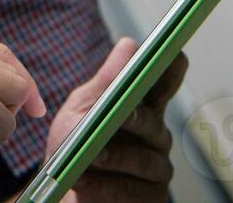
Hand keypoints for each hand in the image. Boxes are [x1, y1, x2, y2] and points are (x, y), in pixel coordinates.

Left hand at [45, 38, 187, 202]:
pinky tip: (85, 182)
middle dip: (135, 119)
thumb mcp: (81, 108)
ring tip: (91, 156)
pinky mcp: (151, 199)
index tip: (171, 54)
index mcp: (143, 106)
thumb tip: (129, 45)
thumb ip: (105, 82)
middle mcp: (156, 136)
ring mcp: (157, 169)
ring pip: (144, 160)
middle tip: (119, 115)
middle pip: (154, 123)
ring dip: (113, 157)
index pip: (167, 82)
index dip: (172, 68)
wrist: (60, 189)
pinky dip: (105, 186)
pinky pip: (132, 191)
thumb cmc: (73, 144)